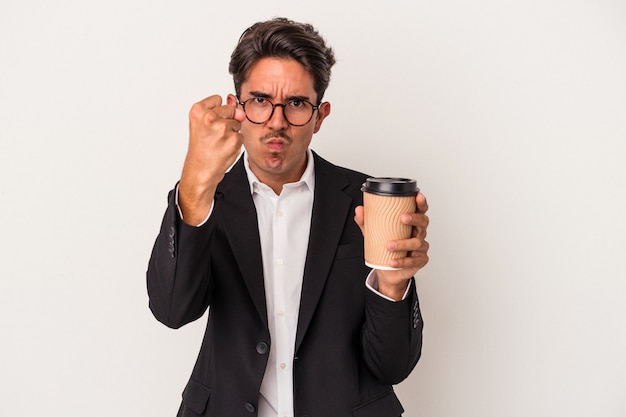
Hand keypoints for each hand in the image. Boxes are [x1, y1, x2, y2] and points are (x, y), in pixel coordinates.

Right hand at [178, 95, 245, 224]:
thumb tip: (236, 105)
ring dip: (231, 132)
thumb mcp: (204, 124)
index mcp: (198, 110)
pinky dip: (235, 142)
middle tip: (213, 135)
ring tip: (218, 142)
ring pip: (237, 122)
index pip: (218, 99)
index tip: (208, 123)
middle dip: (226, 120)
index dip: (216, 112)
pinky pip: (241, 135)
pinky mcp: (234, 139)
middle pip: (230, 109)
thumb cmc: (201, 148)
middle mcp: (209, 117)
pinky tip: (224, 149)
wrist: (201, 170)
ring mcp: (222, 128)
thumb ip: (220, 110)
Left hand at [355, 192, 429, 299]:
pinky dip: (402, 261)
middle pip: (423, 222)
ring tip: (389, 245)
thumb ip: (366, 221)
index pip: (420, 209)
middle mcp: (419, 232)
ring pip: (417, 242)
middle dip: (415, 218)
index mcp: (411, 222)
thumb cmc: (386, 246)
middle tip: (403, 217)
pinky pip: (413, 260)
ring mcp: (421, 247)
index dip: (421, 202)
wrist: (388, 269)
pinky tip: (392, 261)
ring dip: (403, 243)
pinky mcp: (420, 260)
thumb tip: (359, 210)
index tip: (418, 196)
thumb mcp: (374, 232)